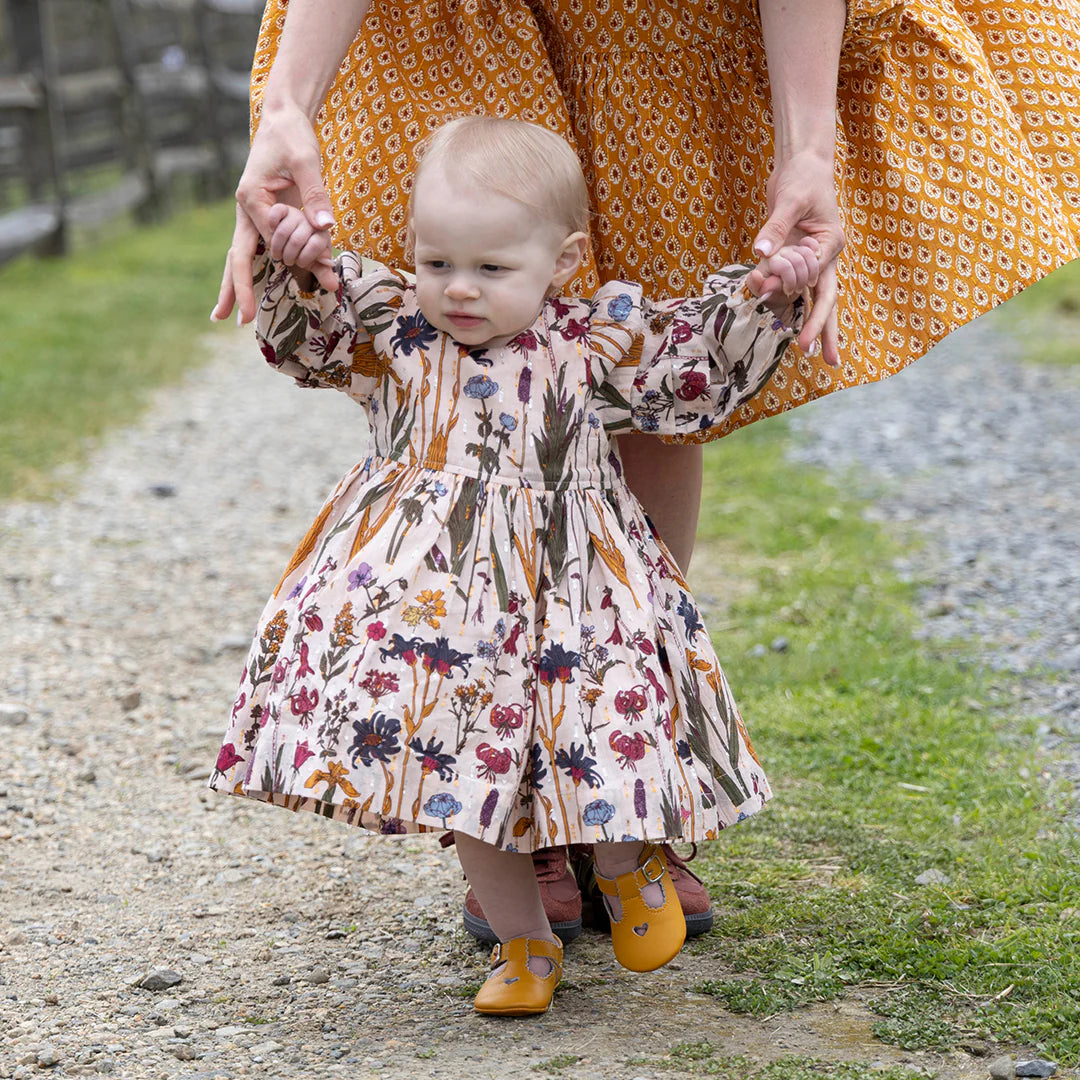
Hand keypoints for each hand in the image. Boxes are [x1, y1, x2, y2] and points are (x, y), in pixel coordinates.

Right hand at [211, 104, 338, 324]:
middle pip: (237, 258)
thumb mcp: (307, 161)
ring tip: (224, 317)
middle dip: (234, 289)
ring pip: (243, 259)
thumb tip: (326, 228)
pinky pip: (265, 251)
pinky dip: (261, 274)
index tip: (317, 267)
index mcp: (251, 198)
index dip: (294, 254)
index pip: (270, 238)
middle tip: (229, 319)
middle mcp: (246, 212)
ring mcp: (252, 218)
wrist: (284, 121)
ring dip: (238, 287)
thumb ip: (316, 195)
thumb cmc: (293, 136)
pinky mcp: (265, 220)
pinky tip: (256, 296)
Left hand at [746, 150, 844, 365]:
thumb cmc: (802, 178)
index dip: (800, 292)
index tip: (787, 309)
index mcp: (830, 244)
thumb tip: (760, 251)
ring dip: (808, 324)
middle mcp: (822, 259)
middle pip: (826, 301)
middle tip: (828, 361)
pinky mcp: (790, 260)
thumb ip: (775, 227)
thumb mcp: (789, 200)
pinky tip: (780, 320)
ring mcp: (807, 262)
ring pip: (809, 300)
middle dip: (825, 330)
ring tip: (817, 355)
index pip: (818, 278)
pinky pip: (784, 286)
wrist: (799, 165)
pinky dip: (775, 298)